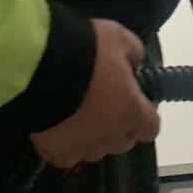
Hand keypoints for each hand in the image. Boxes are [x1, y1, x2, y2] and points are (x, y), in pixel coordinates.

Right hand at [31, 19, 159, 169]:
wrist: (40, 67)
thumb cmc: (87, 52)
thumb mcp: (119, 38)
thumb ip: (134, 53)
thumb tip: (134, 64)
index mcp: (132, 111)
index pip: (151, 127)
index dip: (144, 115)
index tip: (135, 101)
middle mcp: (112, 136)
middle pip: (123, 141)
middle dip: (119, 125)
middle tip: (104, 103)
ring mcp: (84, 148)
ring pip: (95, 149)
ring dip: (93, 136)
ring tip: (77, 114)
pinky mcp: (56, 153)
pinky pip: (68, 155)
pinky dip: (66, 145)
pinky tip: (58, 127)